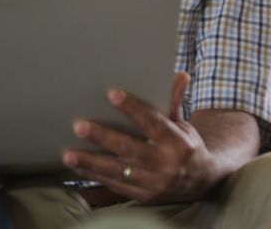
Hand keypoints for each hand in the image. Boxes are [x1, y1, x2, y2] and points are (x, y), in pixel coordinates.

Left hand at [62, 73, 219, 203]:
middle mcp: (166, 164)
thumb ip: (174, 101)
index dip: (132, 107)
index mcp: (177, 141)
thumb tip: (181, 75)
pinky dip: (96, 177)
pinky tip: (79, 168)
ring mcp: (155, 183)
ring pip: (118, 171)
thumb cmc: (186, 145)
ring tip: (68, 155)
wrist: (202, 180)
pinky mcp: (145, 196)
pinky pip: (117, 186)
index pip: (152, 122)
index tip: (111, 94)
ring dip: (91, 163)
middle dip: (102, 137)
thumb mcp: (184, 123)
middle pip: (130, 148)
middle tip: (78, 126)